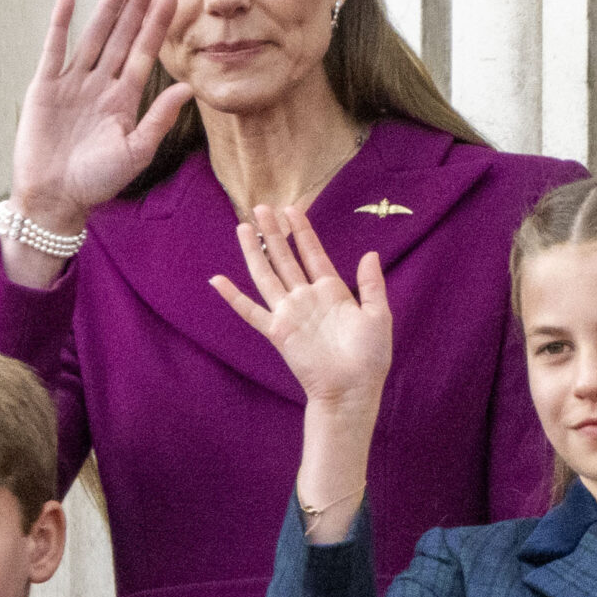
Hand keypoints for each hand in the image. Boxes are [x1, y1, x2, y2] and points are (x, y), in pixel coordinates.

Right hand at [4, 0, 193, 283]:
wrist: (53, 199)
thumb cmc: (96, 183)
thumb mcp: (135, 152)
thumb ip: (158, 119)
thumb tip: (188, 88)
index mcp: (123, 101)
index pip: (144, 54)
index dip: (156, 26)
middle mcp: (100, 86)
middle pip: (121, 38)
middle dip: (136, 7)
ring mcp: (72, 85)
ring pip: (93, 37)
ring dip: (106, 8)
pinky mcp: (44, 88)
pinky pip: (54, 51)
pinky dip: (59, 26)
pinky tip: (69, 0)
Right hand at [212, 204, 390, 408]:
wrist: (352, 389)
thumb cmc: (369, 357)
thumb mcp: (378, 315)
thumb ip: (372, 284)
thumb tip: (369, 254)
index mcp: (331, 290)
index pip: (312, 253)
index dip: (302, 231)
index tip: (292, 209)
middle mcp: (306, 297)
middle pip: (285, 258)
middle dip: (274, 232)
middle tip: (261, 207)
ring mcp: (289, 313)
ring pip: (266, 275)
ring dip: (255, 252)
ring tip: (243, 228)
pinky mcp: (277, 332)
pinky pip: (250, 311)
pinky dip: (233, 297)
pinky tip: (218, 281)